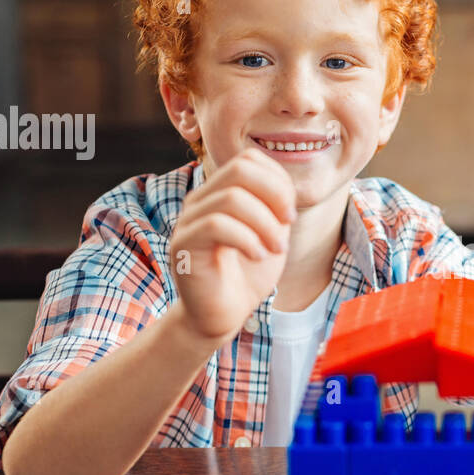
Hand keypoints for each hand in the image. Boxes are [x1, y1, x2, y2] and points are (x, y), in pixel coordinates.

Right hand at [168, 148, 295, 343]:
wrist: (221, 315)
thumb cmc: (247, 275)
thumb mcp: (271, 233)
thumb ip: (276, 206)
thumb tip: (284, 186)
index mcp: (220, 193)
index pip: (248, 160)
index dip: (278, 181)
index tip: (290, 215)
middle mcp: (201, 200)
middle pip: (239, 170)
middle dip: (274, 196)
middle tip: (287, 226)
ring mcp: (188, 221)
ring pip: (231, 198)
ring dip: (265, 224)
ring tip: (277, 249)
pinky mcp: (183, 246)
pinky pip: (216, 226)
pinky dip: (247, 240)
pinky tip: (258, 256)